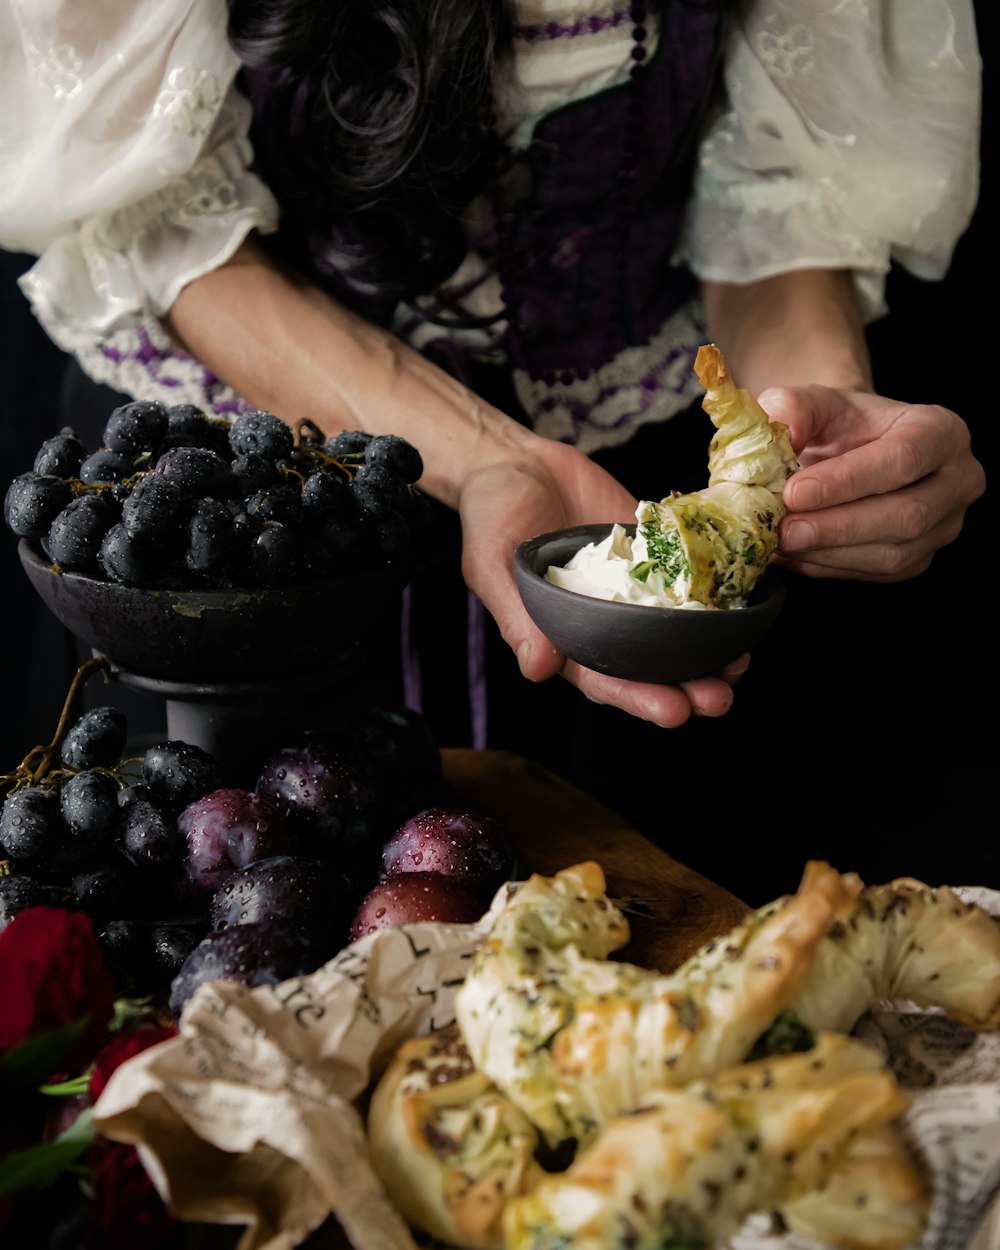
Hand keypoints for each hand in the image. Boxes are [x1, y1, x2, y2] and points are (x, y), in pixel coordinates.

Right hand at [456, 437, 746, 727]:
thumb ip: (517, 617)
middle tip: (717, 699)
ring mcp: (631, 588)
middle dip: (686, 687)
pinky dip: (715, 597)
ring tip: (739, 665)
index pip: (604, 679)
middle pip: (649, 666)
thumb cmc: (490, 515)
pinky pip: (688, 578)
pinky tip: (744, 608)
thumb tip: (538, 670)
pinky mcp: (653, 552)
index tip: (674, 711)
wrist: (515, 461)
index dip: (638, 698)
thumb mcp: (492, 565)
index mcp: (560, 635)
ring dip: (708, 653)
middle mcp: (600, 620)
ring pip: (675, 631)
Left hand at [759, 386, 985, 579]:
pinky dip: (828, 567)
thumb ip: (795, 406)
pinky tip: (794, 553)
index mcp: (941, 432)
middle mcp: (957, 481)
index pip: (903, 459)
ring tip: (781, 541)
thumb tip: (781, 428)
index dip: (847, 481)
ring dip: (829, 554)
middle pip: (906, 515)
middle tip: (784, 529)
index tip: (794, 492)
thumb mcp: (818, 402)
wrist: (850, 449)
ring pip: (893, 554)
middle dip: (838, 527)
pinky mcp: (920, 558)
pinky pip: (876, 573)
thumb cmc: (842, 424)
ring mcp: (944, 525)